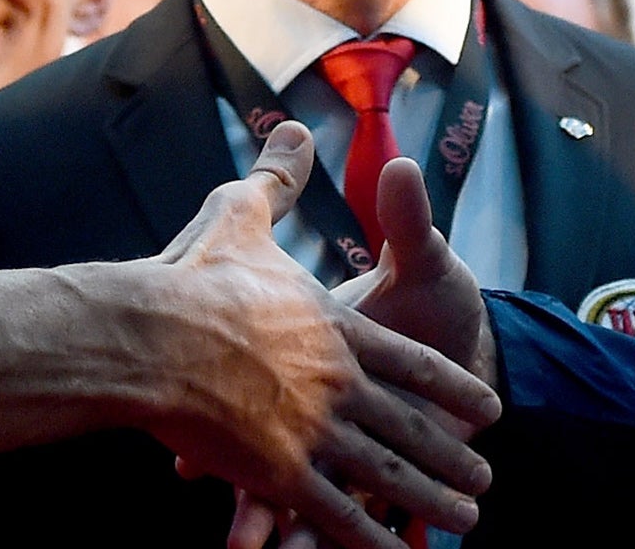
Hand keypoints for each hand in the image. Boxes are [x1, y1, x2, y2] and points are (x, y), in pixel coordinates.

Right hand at [148, 123, 498, 548]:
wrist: (149, 334)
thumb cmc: (193, 276)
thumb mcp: (244, 215)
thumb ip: (278, 180)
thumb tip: (298, 128)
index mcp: (337, 326)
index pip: (411, 362)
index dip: (450, 385)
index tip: (485, 407)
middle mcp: (338, 381)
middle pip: (410, 426)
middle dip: (450, 454)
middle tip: (485, 477)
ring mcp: (313, 431)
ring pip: (387, 475)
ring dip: (429, 500)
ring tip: (467, 519)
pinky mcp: (279, 473)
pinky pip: (333, 516)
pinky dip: (368, 542)